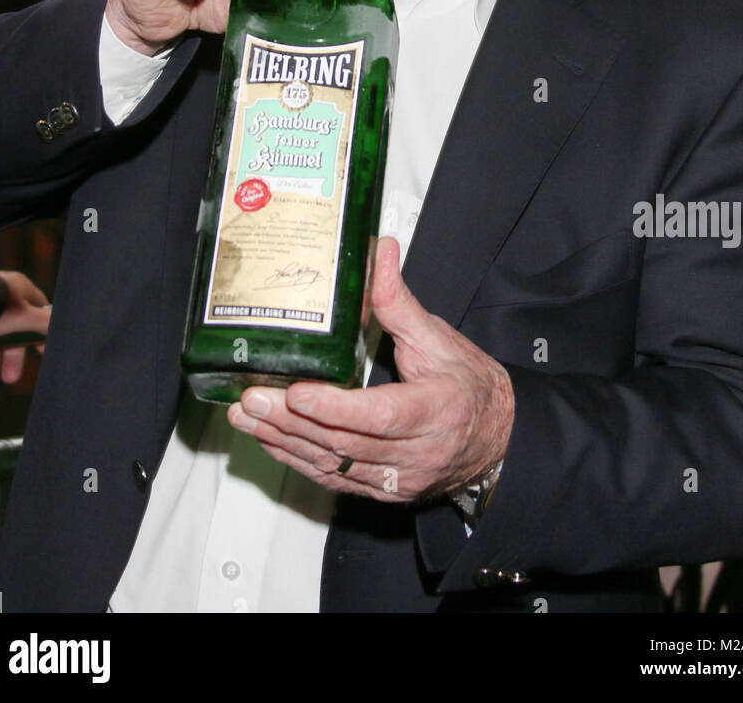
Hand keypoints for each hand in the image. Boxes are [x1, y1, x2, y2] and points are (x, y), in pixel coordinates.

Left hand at [0, 271, 49, 385]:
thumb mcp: (24, 317)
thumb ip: (45, 323)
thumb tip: (66, 325)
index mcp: (19, 291)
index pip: (38, 311)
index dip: (41, 333)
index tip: (42, 353)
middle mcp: (2, 299)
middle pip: (13, 331)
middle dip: (11, 357)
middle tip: (10, 379)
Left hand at [228, 237, 514, 502]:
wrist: (497, 438)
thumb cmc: (468, 384)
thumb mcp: (439, 338)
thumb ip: (399, 301)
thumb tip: (379, 251)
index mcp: (435, 410)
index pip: (380, 416)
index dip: (335, 408)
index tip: (297, 391)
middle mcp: (417, 453)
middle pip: (346, 444)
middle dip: (292, 422)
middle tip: (250, 399)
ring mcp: (399, 479)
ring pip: (334, 466)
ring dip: (285, 442)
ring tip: (245, 418)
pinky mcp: (384, 492)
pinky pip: (336, 481)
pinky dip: (299, 460)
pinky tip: (271, 441)